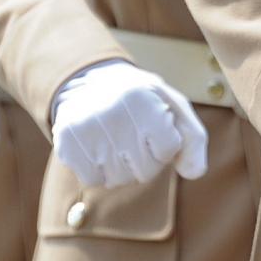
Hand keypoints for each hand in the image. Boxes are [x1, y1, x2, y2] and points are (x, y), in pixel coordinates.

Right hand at [49, 61, 207, 188]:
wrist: (90, 80)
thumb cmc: (141, 99)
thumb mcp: (173, 106)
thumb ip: (193, 140)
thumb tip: (194, 173)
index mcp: (144, 97)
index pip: (168, 150)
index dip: (165, 144)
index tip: (154, 125)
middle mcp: (113, 110)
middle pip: (144, 170)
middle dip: (144, 159)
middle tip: (133, 133)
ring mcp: (86, 126)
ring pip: (119, 178)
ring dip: (122, 166)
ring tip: (115, 138)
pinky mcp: (66, 140)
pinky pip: (93, 179)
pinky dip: (98, 170)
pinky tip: (97, 146)